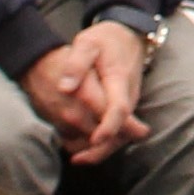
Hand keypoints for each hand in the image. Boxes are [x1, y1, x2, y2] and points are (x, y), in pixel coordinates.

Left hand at [54, 22, 147, 164]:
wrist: (129, 35)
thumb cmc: (106, 39)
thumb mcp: (87, 43)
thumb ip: (76, 64)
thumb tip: (64, 88)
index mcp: (119, 79)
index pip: (119, 108)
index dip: (109, 126)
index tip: (95, 139)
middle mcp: (128, 95)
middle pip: (123, 130)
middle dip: (102, 149)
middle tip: (77, 159)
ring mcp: (129, 102)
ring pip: (122, 133)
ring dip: (101, 149)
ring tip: (75, 157)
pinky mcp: (125, 106)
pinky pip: (118, 129)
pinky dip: (103, 141)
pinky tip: (82, 146)